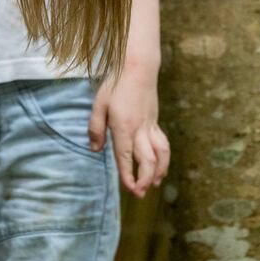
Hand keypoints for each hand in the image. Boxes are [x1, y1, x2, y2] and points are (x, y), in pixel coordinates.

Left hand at [89, 66, 169, 197]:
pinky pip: (163, 143)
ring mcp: (150, 125)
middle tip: (141, 193)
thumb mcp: (99, 104)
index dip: (128, 176)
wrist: (138, 67)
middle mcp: (140, 129)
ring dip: (160, 171)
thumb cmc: (115, 84)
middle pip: (148, 160)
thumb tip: (95, 150)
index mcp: (123, 126)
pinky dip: (164, 158)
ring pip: (162, 153)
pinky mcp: (155, 121)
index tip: (131, 190)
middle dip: (146, 180)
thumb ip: (95, 128)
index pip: (126, 157)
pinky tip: (160, 164)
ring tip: (155, 183)